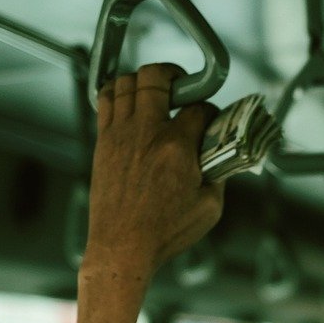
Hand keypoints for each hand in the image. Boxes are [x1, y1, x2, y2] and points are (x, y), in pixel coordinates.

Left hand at [85, 63, 224, 284]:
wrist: (123, 247)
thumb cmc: (166, 232)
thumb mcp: (210, 207)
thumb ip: (219, 174)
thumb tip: (220, 155)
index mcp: (177, 148)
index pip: (199, 109)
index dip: (211, 110)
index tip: (212, 120)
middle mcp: (146, 133)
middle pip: (156, 77)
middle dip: (175, 75)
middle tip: (183, 85)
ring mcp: (120, 135)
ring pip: (126, 82)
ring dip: (144, 80)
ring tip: (155, 91)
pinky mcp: (103, 143)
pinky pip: (105, 99)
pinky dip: (118, 91)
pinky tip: (130, 101)